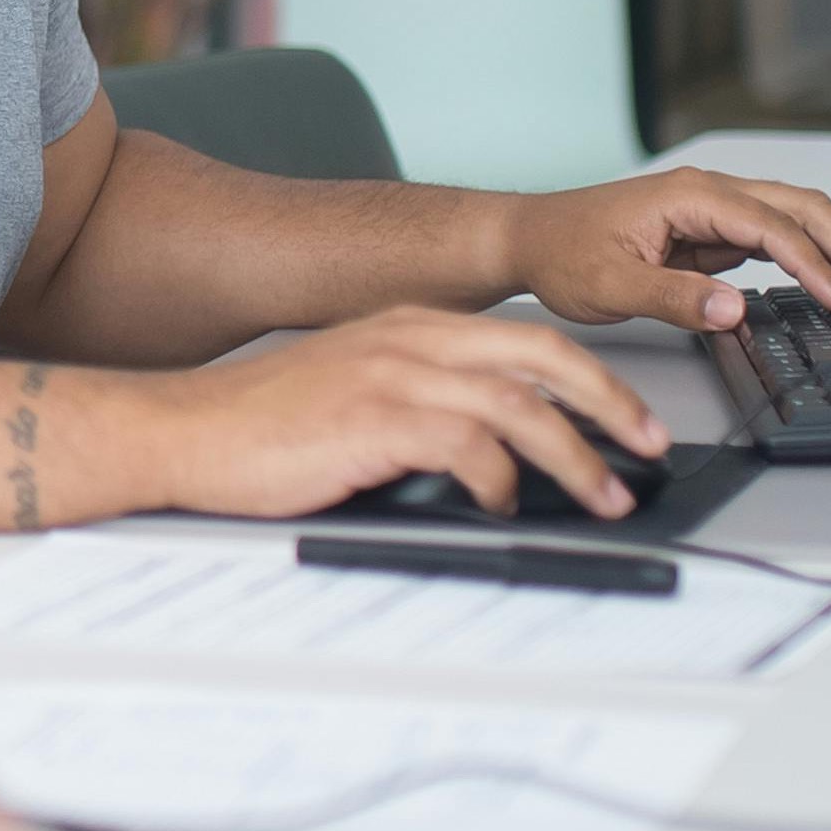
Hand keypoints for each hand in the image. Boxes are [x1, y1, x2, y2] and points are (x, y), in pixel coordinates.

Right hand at [157, 302, 669, 519]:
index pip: (527, 340)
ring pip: (520, 405)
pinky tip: (503, 502)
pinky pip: (470, 444)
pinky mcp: (375, 418)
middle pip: (544, 358)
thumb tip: (490, 457)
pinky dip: (501, 479)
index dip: (591, 380)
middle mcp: (409, 339)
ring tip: (604, 495)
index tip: (628, 419)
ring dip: (576, 457)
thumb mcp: (350, 396)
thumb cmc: (257, 428)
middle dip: (612, 404)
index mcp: (407, 327)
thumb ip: (418, 406)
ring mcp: (392, 373)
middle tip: (649, 446)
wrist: (181, 432)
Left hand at [505, 166, 830, 334]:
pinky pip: (774, 240)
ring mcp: (714, 211)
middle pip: (803, 209)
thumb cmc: (562, 251)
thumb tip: (734, 309)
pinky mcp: (711, 232)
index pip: (773, 227)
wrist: (530, 239)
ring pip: (796, 220)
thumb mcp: (609, 284)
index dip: (815, 265)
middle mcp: (711, 193)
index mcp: (692, 196)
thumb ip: (673, 298)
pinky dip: (810, 260)